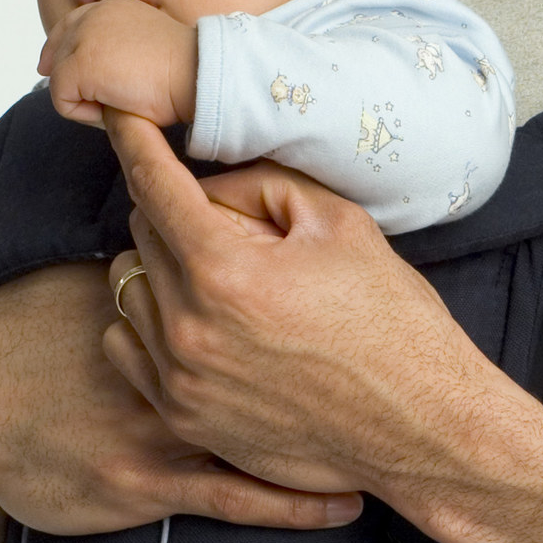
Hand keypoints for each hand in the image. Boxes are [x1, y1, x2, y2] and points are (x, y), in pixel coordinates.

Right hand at [0, 259, 365, 536]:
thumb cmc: (19, 344)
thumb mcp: (79, 278)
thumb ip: (148, 254)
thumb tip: (201, 220)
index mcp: (157, 292)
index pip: (240, 275)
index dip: (299, 285)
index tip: (359, 274)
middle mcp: (168, 356)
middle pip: (268, 349)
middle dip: (328, 353)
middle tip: (395, 364)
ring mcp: (164, 424)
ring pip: (266, 426)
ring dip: (329, 432)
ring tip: (391, 438)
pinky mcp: (154, 480)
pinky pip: (243, 497)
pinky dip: (301, 501)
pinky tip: (350, 498)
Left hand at [41, 0, 197, 130]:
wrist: (200, 74)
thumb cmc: (188, 71)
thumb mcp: (148, 50)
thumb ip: (120, 52)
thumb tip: (99, 82)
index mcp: (111, 8)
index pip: (69, 28)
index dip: (61, 55)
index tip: (65, 79)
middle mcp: (92, 15)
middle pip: (57, 53)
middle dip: (75, 83)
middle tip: (106, 102)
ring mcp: (83, 39)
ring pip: (59, 79)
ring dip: (86, 101)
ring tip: (120, 104)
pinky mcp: (79, 66)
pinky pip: (62, 100)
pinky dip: (85, 115)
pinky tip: (116, 109)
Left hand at [102, 116, 510, 520]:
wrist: (425, 431)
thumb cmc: (397, 329)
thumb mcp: (341, 226)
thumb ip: (261, 186)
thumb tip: (209, 184)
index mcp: (227, 270)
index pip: (153, 180)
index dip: (131, 135)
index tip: (117, 111)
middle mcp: (191, 328)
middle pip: (142, 234)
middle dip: (178, 215)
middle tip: (237, 231)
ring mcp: (183, 380)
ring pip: (130, 289)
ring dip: (163, 272)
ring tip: (226, 286)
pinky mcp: (187, 419)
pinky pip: (128, 349)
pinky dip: (151, 325)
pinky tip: (200, 327)